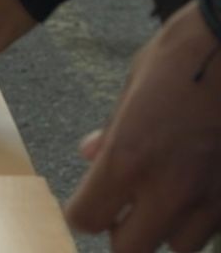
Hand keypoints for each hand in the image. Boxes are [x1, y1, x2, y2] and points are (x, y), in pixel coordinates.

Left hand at [66, 2, 220, 252]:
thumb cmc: (185, 55)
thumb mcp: (132, 87)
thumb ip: (111, 133)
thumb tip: (90, 154)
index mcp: (129, 159)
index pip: (88, 219)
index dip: (82, 214)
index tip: (85, 204)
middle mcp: (170, 187)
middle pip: (131, 249)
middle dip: (120, 234)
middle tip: (120, 213)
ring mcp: (211, 196)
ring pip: (180, 247)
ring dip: (165, 232)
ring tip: (161, 207)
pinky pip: (213, 228)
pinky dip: (201, 221)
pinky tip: (196, 195)